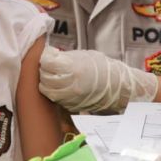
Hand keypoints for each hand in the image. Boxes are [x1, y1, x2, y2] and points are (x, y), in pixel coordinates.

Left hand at [38, 46, 158, 112]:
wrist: (116, 86)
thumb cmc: (101, 67)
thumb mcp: (82, 56)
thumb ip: (64, 57)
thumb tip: (49, 55)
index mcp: (73, 68)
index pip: (46, 62)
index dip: (45, 57)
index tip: (48, 55)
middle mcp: (70, 84)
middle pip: (44, 77)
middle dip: (43, 69)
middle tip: (48, 64)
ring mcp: (70, 97)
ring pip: (46, 90)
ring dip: (46, 81)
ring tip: (52, 75)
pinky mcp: (70, 105)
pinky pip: (54, 98)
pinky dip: (53, 91)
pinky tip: (58, 84)